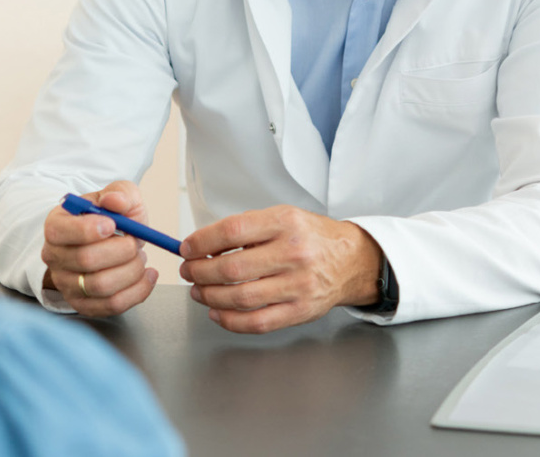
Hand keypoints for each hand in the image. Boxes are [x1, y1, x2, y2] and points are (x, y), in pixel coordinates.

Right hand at [40, 180, 159, 316]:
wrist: (110, 243)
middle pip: (86, 260)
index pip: (59, 231)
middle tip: (134, 242)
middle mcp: (54, 256)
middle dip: (121, 250)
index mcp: (56, 225)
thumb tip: (115, 201)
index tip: (113, 225)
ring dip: (132, 270)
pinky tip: (147, 276)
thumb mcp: (117, 196)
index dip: (88, 230)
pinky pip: (112, 305)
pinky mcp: (83, 304)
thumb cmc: (110, 218)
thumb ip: (120, 193)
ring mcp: (66, 283)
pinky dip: (138, 291)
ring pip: (101, 286)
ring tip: (139, 257)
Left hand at [178, 205, 381, 333]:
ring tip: (199, 291)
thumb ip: (247, 228)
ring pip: (241, 297)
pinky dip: (230, 320)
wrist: (352, 260)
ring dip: (210, 296)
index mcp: (286, 223)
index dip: (202, 242)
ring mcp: (298, 285)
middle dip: (200, 272)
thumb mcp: (283, 217)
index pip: (232, 231)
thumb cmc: (311, 237)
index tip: (187, 248)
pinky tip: (217, 311)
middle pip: (232, 267)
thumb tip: (203, 245)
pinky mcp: (300, 311)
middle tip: (188, 271)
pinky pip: (257, 322)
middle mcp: (294, 254)